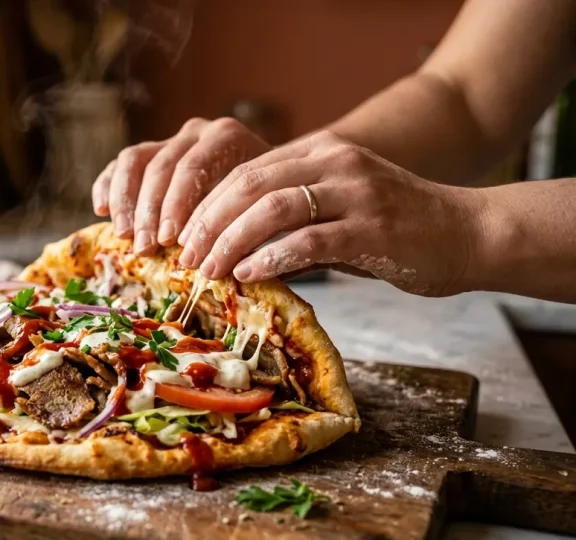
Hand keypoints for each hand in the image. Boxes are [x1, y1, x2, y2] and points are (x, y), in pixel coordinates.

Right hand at [91, 117, 270, 253]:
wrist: (267, 186)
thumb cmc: (265, 206)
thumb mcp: (264, 212)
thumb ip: (244, 226)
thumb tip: (221, 258)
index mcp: (228, 137)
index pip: (192, 167)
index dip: (175, 205)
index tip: (168, 241)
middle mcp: (197, 132)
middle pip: (160, 166)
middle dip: (148, 211)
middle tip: (144, 247)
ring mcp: (171, 140)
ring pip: (134, 160)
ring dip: (125, 200)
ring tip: (124, 235)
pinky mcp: (149, 154)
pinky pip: (119, 165)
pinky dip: (107, 185)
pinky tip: (100, 211)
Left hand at [177, 131, 480, 296]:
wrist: (471, 233)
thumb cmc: (399, 227)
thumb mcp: (340, 207)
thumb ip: (294, 215)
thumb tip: (234, 247)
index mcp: (323, 151)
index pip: (247, 170)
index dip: (207, 203)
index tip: (182, 235)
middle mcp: (336, 162)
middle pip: (250, 184)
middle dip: (209, 222)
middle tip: (185, 256)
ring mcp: (356, 193)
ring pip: (272, 209)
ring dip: (230, 241)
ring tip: (208, 269)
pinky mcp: (373, 228)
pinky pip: (307, 240)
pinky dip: (270, 257)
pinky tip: (248, 275)